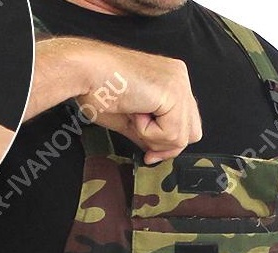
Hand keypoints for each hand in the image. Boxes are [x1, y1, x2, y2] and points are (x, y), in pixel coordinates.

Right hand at [32, 37, 201, 163]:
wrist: (86, 73)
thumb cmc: (98, 90)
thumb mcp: (130, 121)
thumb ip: (149, 135)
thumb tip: (157, 153)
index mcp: (170, 80)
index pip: (187, 123)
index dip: (168, 145)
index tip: (149, 155)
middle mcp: (180, 77)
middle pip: (192, 132)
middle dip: (166, 146)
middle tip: (143, 142)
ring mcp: (179, 82)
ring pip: (182, 136)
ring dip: (153, 138)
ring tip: (133, 116)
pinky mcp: (172, 91)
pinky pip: (171, 133)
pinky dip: (149, 133)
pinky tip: (134, 113)